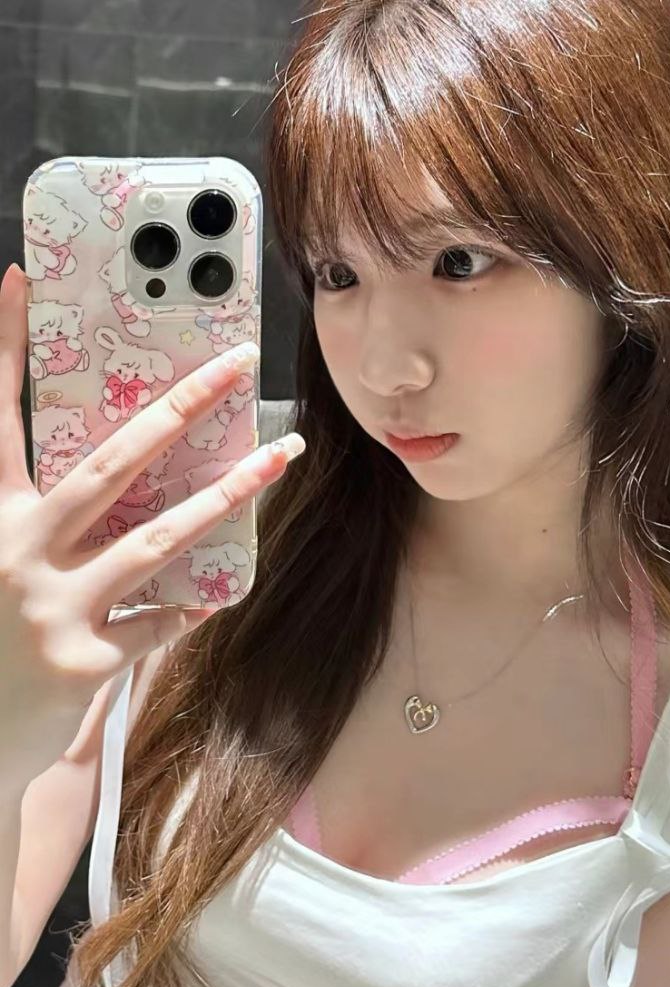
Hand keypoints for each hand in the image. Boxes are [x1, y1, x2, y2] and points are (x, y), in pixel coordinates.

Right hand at [0, 261, 303, 780]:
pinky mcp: (81, 660)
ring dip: (224, 496)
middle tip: (234, 362)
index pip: (0, 417)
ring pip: (154, 537)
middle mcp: (16, 547)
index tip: (23, 280)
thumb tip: (122, 466)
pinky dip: (190, 605)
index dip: (6, 348)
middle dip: (178, 407)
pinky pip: (159, 621)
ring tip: (279, 458)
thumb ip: (46, 516)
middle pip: (109, 462)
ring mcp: (49, 604)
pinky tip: (218, 593)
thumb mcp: (3, 558)